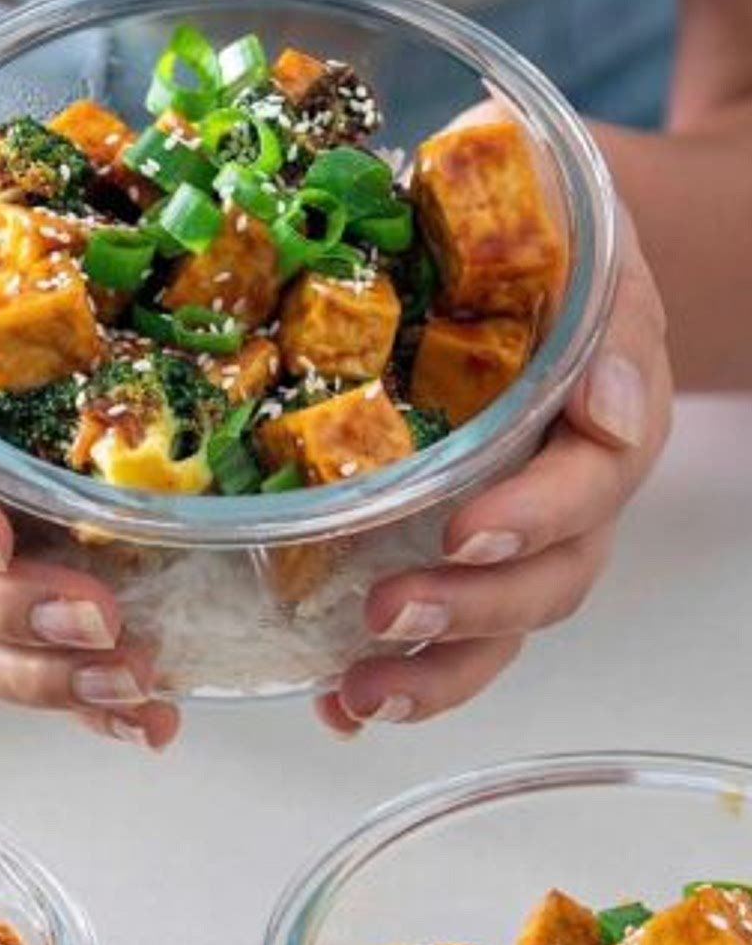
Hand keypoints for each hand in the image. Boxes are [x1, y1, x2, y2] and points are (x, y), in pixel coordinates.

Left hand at [317, 204, 672, 735]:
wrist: (524, 245)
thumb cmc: (552, 245)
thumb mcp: (593, 252)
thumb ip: (611, 320)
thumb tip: (612, 404)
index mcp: (606, 424)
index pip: (592, 488)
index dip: (535, 519)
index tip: (466, 529)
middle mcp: (564, 493)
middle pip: (546, 582)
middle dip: (471, 612)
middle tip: (388, 618)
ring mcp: (510, 526)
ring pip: (497, 624)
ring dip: (432, 671)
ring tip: (356, 696)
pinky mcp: (452, 541)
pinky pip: (442, 617)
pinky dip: (394, 669)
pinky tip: (334, 699)